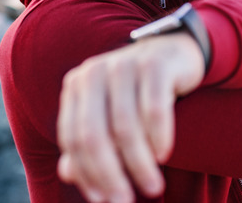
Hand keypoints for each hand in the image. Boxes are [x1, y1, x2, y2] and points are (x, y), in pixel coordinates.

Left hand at [57, 32, 204, 201]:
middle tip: (126, 200)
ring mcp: (124, 64)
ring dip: (139, 164)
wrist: (174, 53)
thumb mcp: (108, 114)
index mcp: (76, 85)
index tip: (104, 200)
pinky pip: (154, 109)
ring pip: (125, 127)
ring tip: (152, 186)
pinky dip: (158, 137)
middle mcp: (95, 72)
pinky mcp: (155, 64)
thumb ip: (87, 141)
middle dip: (110, 174)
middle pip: (93, 134)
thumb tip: (67, 173)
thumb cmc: (136, 92)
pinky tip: (163, 155)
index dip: (86, 173)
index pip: (72, 137)